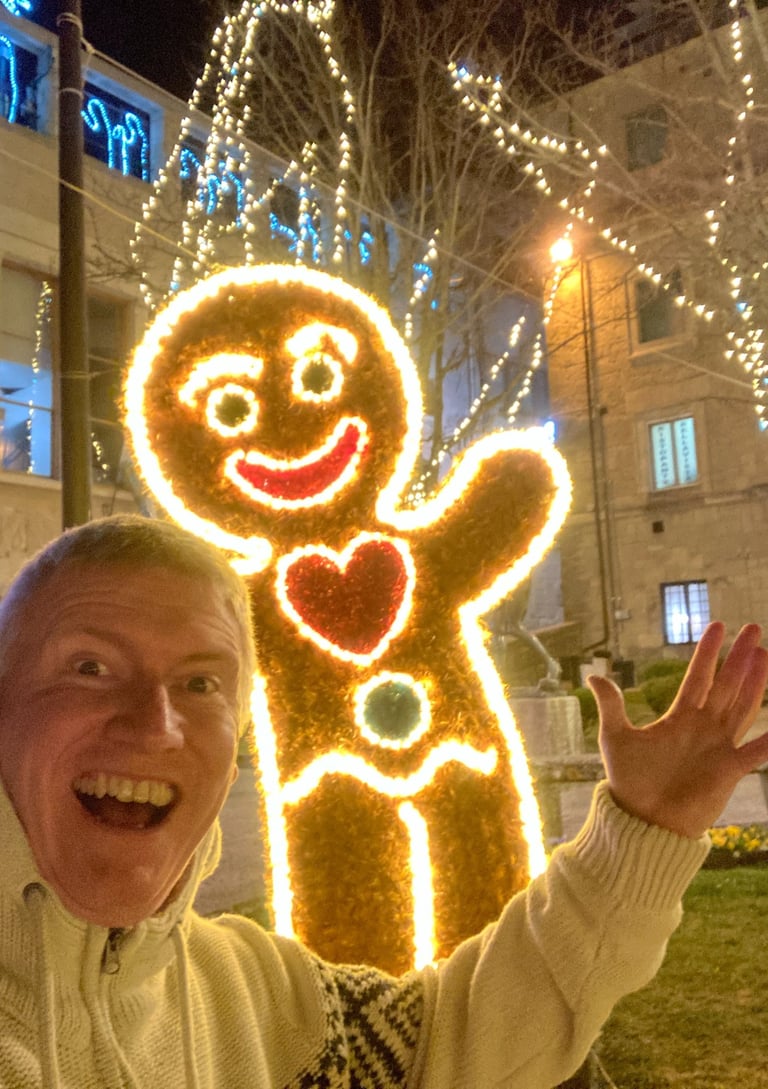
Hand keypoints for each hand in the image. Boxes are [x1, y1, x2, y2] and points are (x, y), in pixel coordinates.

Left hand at [588, 623, 767, 838]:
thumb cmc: (630, 781)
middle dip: (739, 657)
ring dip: (755, 683)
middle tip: (754, 629)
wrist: (643, 821)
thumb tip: (593, 675)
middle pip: (726, 685)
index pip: (698, 677)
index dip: (708, 653)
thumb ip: (612, 706)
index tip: (717, 626)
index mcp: (679, 718)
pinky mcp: (728, 771)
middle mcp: (703, 727)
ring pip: (742, 707)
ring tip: (764, 655)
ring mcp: (718, 747)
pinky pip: (755, 751)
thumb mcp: (615, 738)